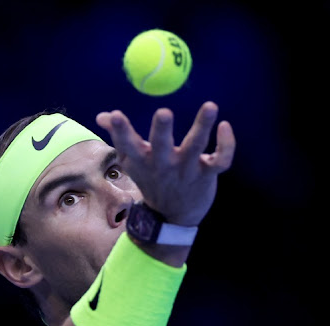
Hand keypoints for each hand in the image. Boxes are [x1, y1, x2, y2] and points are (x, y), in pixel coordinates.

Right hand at [95, 101, 234, 226]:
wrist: (172, 216)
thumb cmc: (151, 180)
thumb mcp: (132, 161)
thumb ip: (119, 136)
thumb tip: (102, 115)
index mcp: (143, 160)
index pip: (128, 145)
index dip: (121, 131)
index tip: (115, 115)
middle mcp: (164, 164)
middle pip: (162, 146)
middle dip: (161, 130)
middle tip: (163, 112)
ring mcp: (187, 169)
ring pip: (196, 146)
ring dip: (203, 126)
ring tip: (210, 106)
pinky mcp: (207, 174)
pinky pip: (221, 159)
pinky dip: (227, 144)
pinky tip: (225, 126)